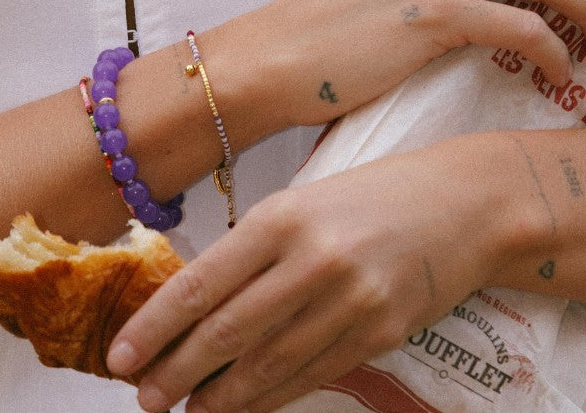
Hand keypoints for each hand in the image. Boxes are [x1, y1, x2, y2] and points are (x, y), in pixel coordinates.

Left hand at [107, 137, 509, 412]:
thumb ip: (258, 247)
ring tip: (187, 410)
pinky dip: (271, 396)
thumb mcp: (306, 200)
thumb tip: (199, 303)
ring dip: (221, 396)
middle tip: (145, 397)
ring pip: (267, 363)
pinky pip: (311, 374)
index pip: (203, 281)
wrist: (464, 204)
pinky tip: (244, 406)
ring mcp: (349, 301)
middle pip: (228, 330)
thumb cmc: (373, 195)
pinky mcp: (380, 334)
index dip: (157, 325)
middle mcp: (312, 259)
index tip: (122, 354)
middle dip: (178, 370)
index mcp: (284, 215)